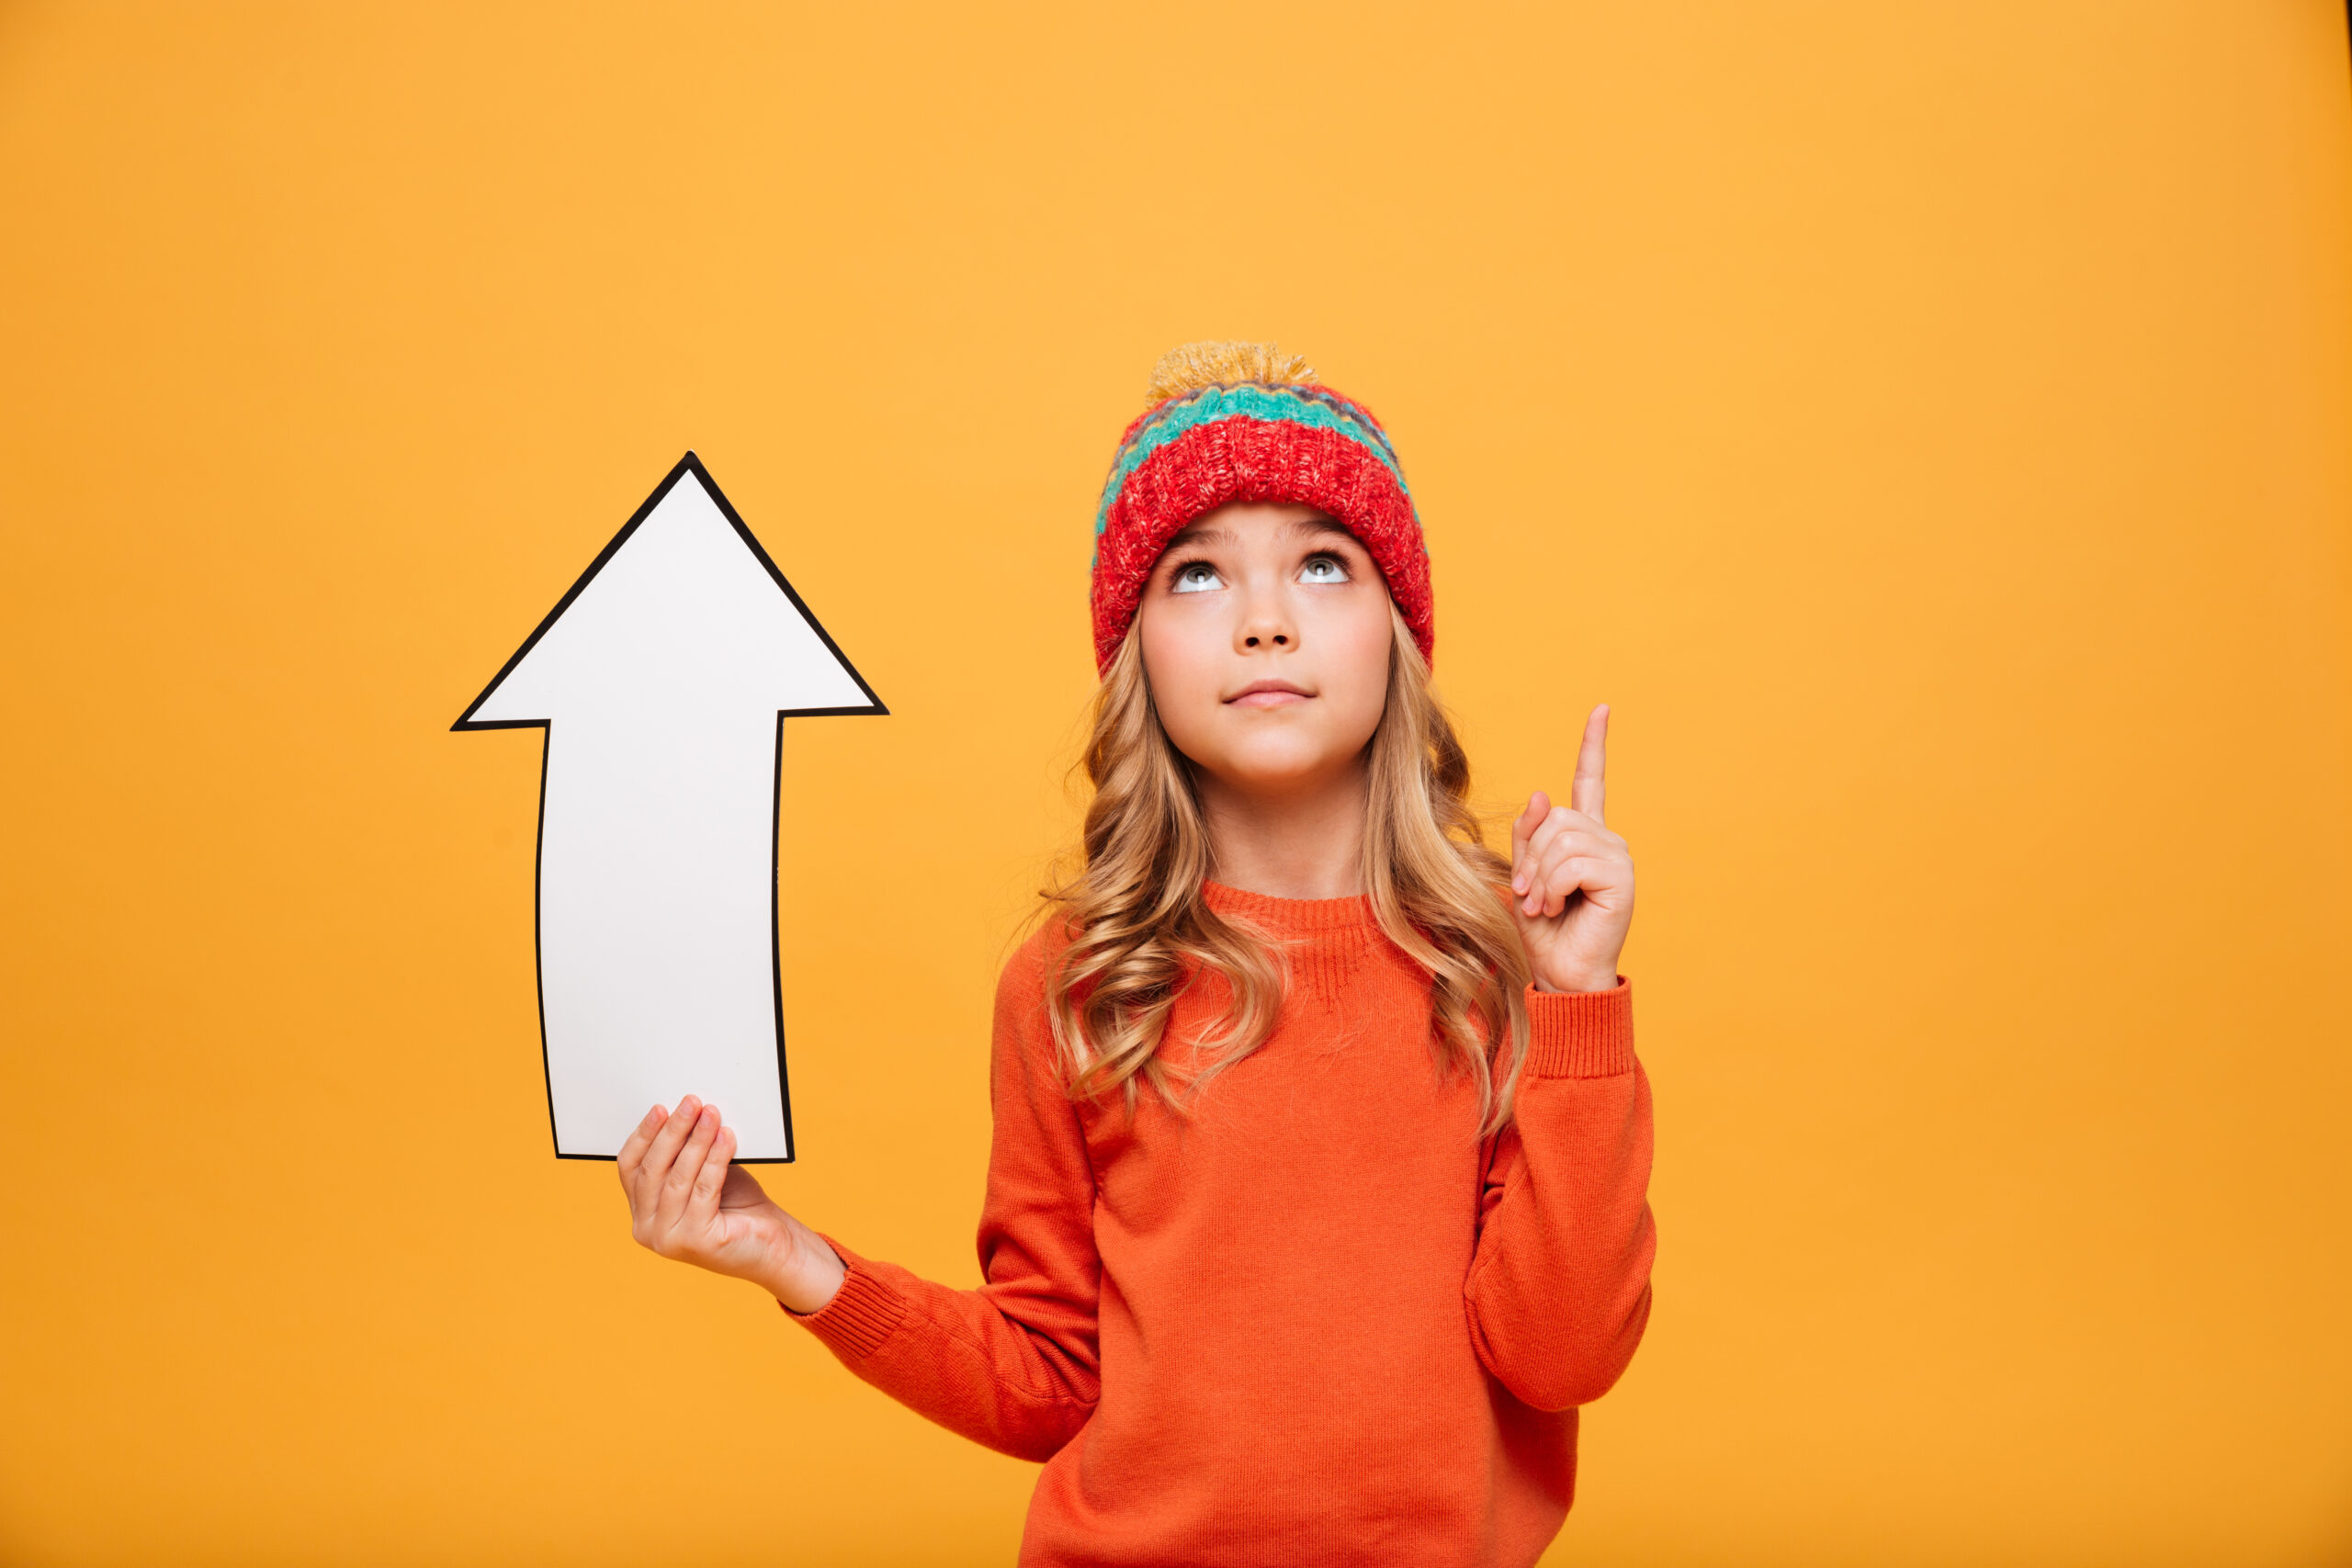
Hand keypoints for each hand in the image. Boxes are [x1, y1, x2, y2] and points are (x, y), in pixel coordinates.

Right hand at [616, 1096, 845, 1314]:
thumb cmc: (737, 1206)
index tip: (661, 1107)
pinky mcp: (696, 1241)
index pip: (630, 1167)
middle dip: (672, 1131)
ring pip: (678, 1178)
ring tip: (711, 1114)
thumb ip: (687, 1152)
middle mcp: (646, 1229)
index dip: (644, 1135)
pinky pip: (704, 1189)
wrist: (771, 1246)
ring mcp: (668, 1239)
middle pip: (652, 1170)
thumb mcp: (702, 1173)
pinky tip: (727, 1137)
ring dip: (696, 1140)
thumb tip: (687, 1111)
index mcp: (641, 1212)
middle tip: (691, 1102)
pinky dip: (716, 1158)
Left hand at [1509, 703, 1634, 993]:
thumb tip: (1541, 793)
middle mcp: (1606, 840)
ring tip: (1546, 906)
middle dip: (1531, 857)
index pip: (1590, 781)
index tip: (1602, 709)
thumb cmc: (1543, 930)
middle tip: (1532, 896)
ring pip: (1561, 839)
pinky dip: (1554, 886)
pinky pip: (1572, 862)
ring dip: (1540, 876)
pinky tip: (1561, 907)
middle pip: (1555, 816)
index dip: (1594, 745)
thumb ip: (1527, 835)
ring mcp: (1617, 857)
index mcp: (1583, 836)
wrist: (1562, 974)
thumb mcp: (1522, 876)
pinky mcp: (1621, 877)